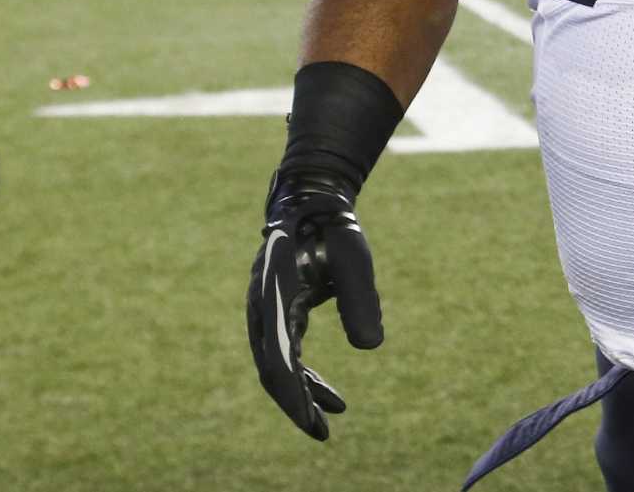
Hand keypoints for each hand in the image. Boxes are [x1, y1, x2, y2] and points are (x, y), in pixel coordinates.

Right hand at [247, 169, 381, 440]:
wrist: (312, 201)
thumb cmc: (333, 226)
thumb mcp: (354, 257)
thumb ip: (360, 299)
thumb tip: (372, 348)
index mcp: (273, 296)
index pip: (279, 360)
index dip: (294, 396)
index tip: (313, 422)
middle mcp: (261, 310)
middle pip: (273, 371)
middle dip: (296, 405)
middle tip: (323, 433)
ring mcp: (266, 314)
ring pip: (279, 366)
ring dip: (303, 393)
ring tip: (335, 414)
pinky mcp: (278, 315)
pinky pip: (288, 355)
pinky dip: (306, 375)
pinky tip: (331, 392)